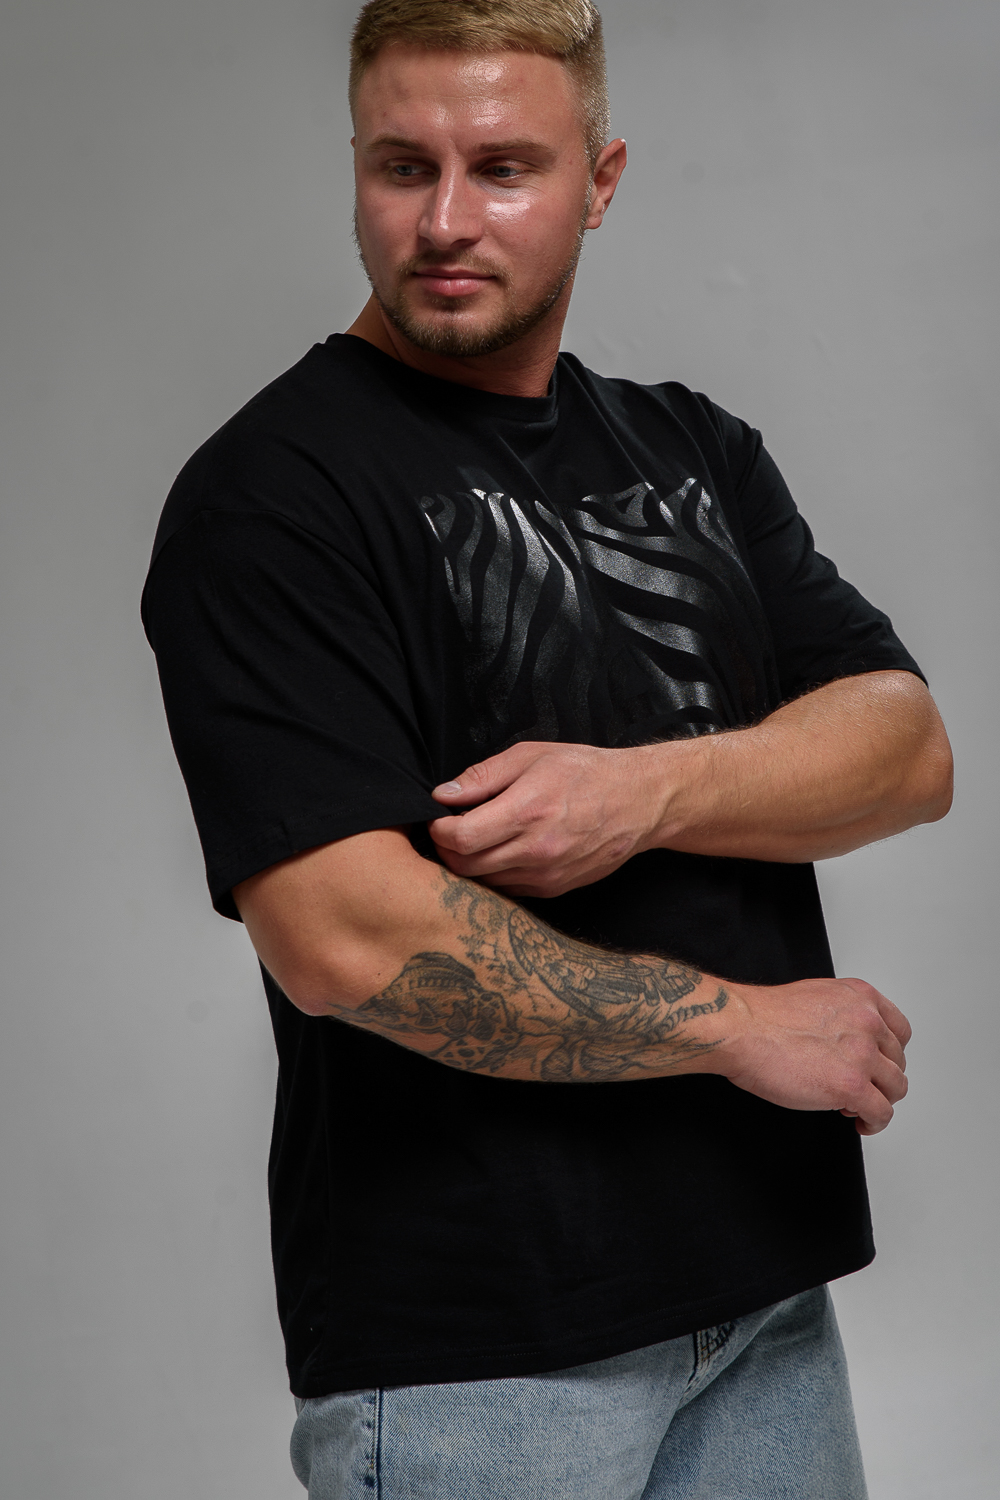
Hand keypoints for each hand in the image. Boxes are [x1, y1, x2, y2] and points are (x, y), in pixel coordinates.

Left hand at [430, 742, 671, 896]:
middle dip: (448, 849)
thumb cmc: (586, 772)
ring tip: (477, 839)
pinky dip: (495, 875)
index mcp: (527, 811)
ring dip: (470, 864)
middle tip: (450, 830)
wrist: (639, 801)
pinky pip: (508, 889)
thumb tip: (444, 795)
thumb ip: (482, 777)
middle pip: (466, 866)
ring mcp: (546, 874)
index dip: (439, 830)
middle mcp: (536, 849)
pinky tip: (501, 852)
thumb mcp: (531, 756)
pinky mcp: (554, 888)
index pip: (462, 838)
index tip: (439, 818)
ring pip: (484, 882)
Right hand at [718, 976, 910, 1134]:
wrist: (741, 1029)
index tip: (878, 1065)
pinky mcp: (852, 1086)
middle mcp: (868, 1022)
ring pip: (896, 1088)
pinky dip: (874, 1123)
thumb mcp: (815, 997)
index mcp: (860, 997)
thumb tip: (845, 1041)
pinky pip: (882, 1113)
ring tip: (856, 1106)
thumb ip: (841, 1014)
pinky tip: (858, 1121)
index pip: (899, 1030)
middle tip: (858, 1087)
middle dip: (880, 1078)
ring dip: (879, 1100)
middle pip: (898, 1061)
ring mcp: (863, 1055)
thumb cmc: (762, 1017)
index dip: (889, 1053)